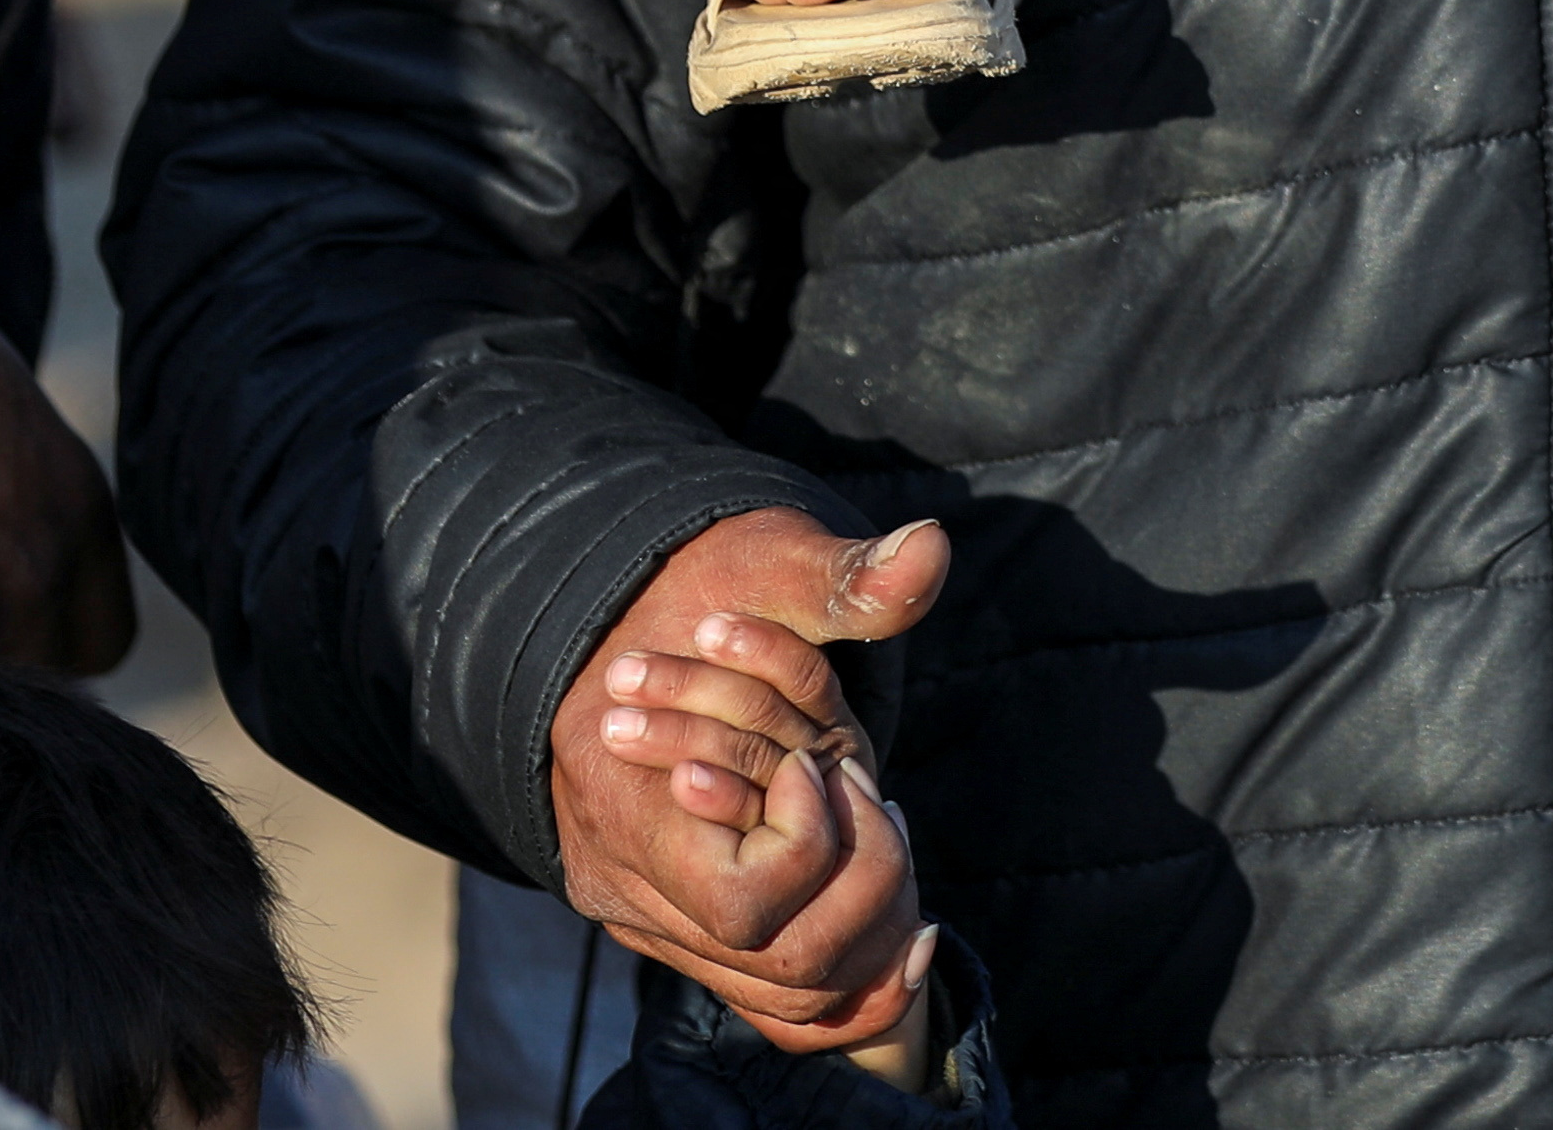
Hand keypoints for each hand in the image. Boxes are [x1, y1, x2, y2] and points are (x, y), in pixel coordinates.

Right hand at [552, 511, 951, 1063]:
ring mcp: (656, 922)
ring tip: (886, 832)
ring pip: (790, 996)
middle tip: (873, 796)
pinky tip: (909, 922)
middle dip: (861, 884)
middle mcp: (629, 891)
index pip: (741, 904)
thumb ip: (842, 576)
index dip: (810, 843)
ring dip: (871, 928)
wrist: (625, 623)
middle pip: (781, 963)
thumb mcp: (762, 561)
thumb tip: (930, 548)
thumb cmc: (694, 588)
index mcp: (622, 810)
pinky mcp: (688, 932)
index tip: (820, 763)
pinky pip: (776, 1004)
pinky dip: (854, 978)